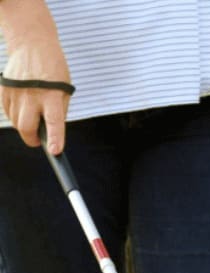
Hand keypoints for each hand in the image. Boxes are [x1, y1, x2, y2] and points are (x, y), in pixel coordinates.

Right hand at [0, 0, 70, 151]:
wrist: (31, 44)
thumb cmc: (53, 70)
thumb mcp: (64, 89)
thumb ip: (58, 110)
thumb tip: (50, 131)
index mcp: (52, 95)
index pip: (54, 121)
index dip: (54, 138)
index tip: (55, 151)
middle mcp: (32, 95)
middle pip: (26, 127)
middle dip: (32, 139)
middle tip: (39, 142)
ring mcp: (16, 92)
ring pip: (16, 122)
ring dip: (25, 127)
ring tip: (34, 119)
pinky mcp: (4, 90)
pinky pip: (8, 112)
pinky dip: (16, 116)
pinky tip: (24, 109)